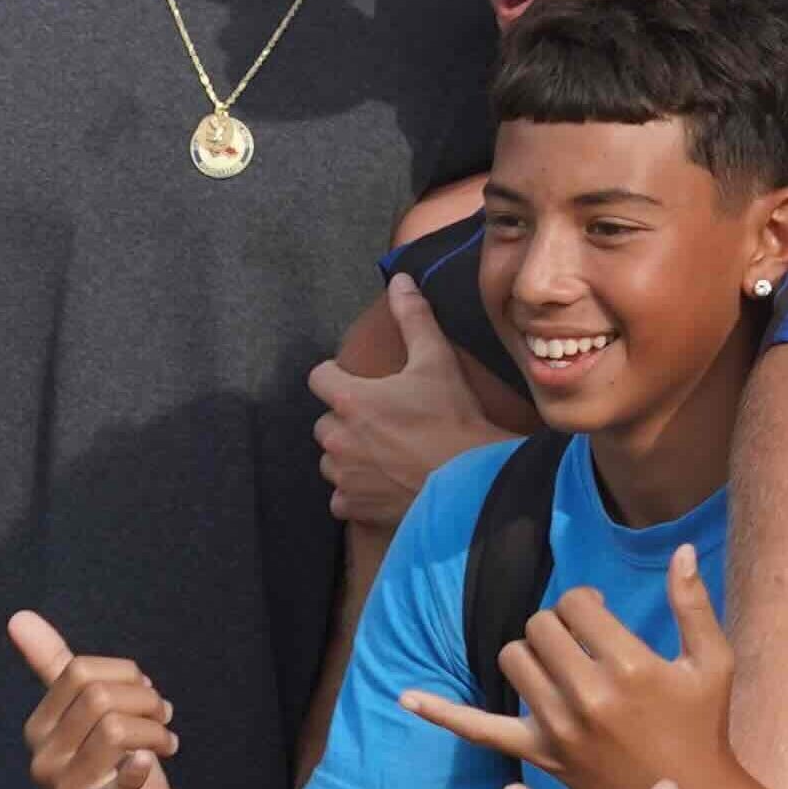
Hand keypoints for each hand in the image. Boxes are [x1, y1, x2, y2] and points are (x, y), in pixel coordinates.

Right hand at [9, 609, 189, 788]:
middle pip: (99, 697)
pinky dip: (134, 773)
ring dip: (156, 730)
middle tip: (162, 717)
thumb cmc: (113, 764)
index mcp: (38, 729)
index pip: (79, 672)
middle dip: (143, 699)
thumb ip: (54, 666)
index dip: (123, 674)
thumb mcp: (88, 711)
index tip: (145, 690)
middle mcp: (42, 761)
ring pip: (116, 730)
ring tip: (167, 741)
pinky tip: (144, 764)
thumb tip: (18, 616)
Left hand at [316, 274, 516, 526]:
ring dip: (348, 455)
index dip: (336, 375)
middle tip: (379, 420)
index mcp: (350, 400)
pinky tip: (382, 484)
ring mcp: (343, 476)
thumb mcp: (436, 360)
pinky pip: (341, 498)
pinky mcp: (353, 507)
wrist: (469, 481)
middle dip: (345, 419)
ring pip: (331, 460)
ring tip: (382, 453)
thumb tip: (399, 281)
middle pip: (325, 421)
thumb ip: (413, 318)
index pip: (319, 377)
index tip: (357, 380)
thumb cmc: (451, 418)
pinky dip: (355, 492)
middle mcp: (337, 439)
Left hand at [403, 544, 739, 788]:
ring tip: (558, 666)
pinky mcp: (539, 755)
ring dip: (531, 653)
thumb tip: (680, 549)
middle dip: (559, 625)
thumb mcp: (713, 661)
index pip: (576, 605)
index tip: (602, 618)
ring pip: (513, 659)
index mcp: (628, 665)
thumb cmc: (702, 725)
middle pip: (540, 626)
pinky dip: (441, 713)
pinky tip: (406, 696)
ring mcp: (557, 728)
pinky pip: (479, 730)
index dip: (587, 603)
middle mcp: (586, 695)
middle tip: (583, 642)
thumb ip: (693, 603)